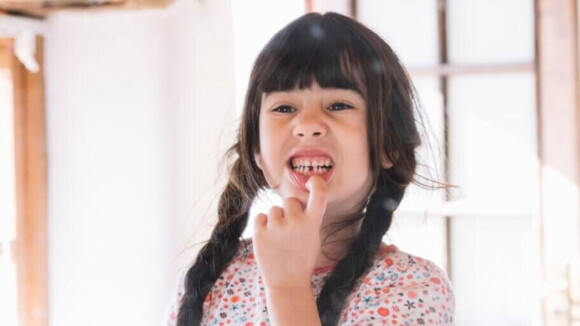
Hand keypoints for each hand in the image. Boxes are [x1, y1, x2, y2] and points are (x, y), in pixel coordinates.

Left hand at [252, 175, 327, 289]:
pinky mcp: (259, 232)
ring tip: (279, 237)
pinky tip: (268, 238)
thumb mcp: (313, 238)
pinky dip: (263, 225)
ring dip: (275, 219)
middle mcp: (295, 221)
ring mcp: (276, 226)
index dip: (316, 183)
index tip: (313, 180)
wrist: (287, 284)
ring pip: (274, 209)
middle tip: (290, 229)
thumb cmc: (302, 260)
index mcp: (312, 223)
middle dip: (289, 211)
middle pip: (290, 201)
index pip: (319, 195)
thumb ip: (307, 219)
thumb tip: (296, 202)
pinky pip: (260, 216)